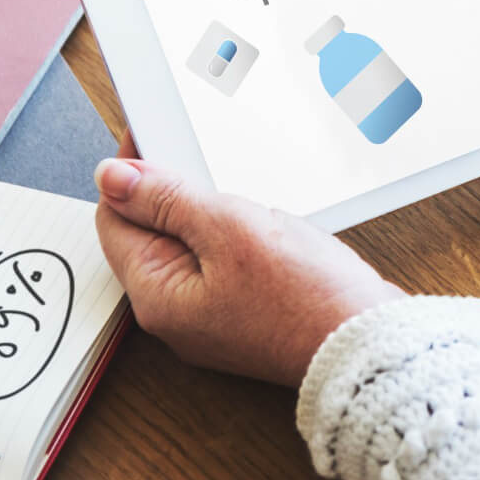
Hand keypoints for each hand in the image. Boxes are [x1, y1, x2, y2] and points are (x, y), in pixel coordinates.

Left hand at [94, 137, 404, 386]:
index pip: (115, 220)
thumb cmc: (307, 297)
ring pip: (190, 247)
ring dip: (211, 215)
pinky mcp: (244, 314)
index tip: (156, 134)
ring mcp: (211, 318)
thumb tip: (111, 178)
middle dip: (175, 195)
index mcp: (157, 297)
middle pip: (152, 235)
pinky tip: (267, 229)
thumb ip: (167, 201)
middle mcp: (176, 314)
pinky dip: (236, 237)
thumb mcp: (230, 229)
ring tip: (251, 203)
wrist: (368, 345)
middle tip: (212, 166)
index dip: (130, 174)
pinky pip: (221, 264)